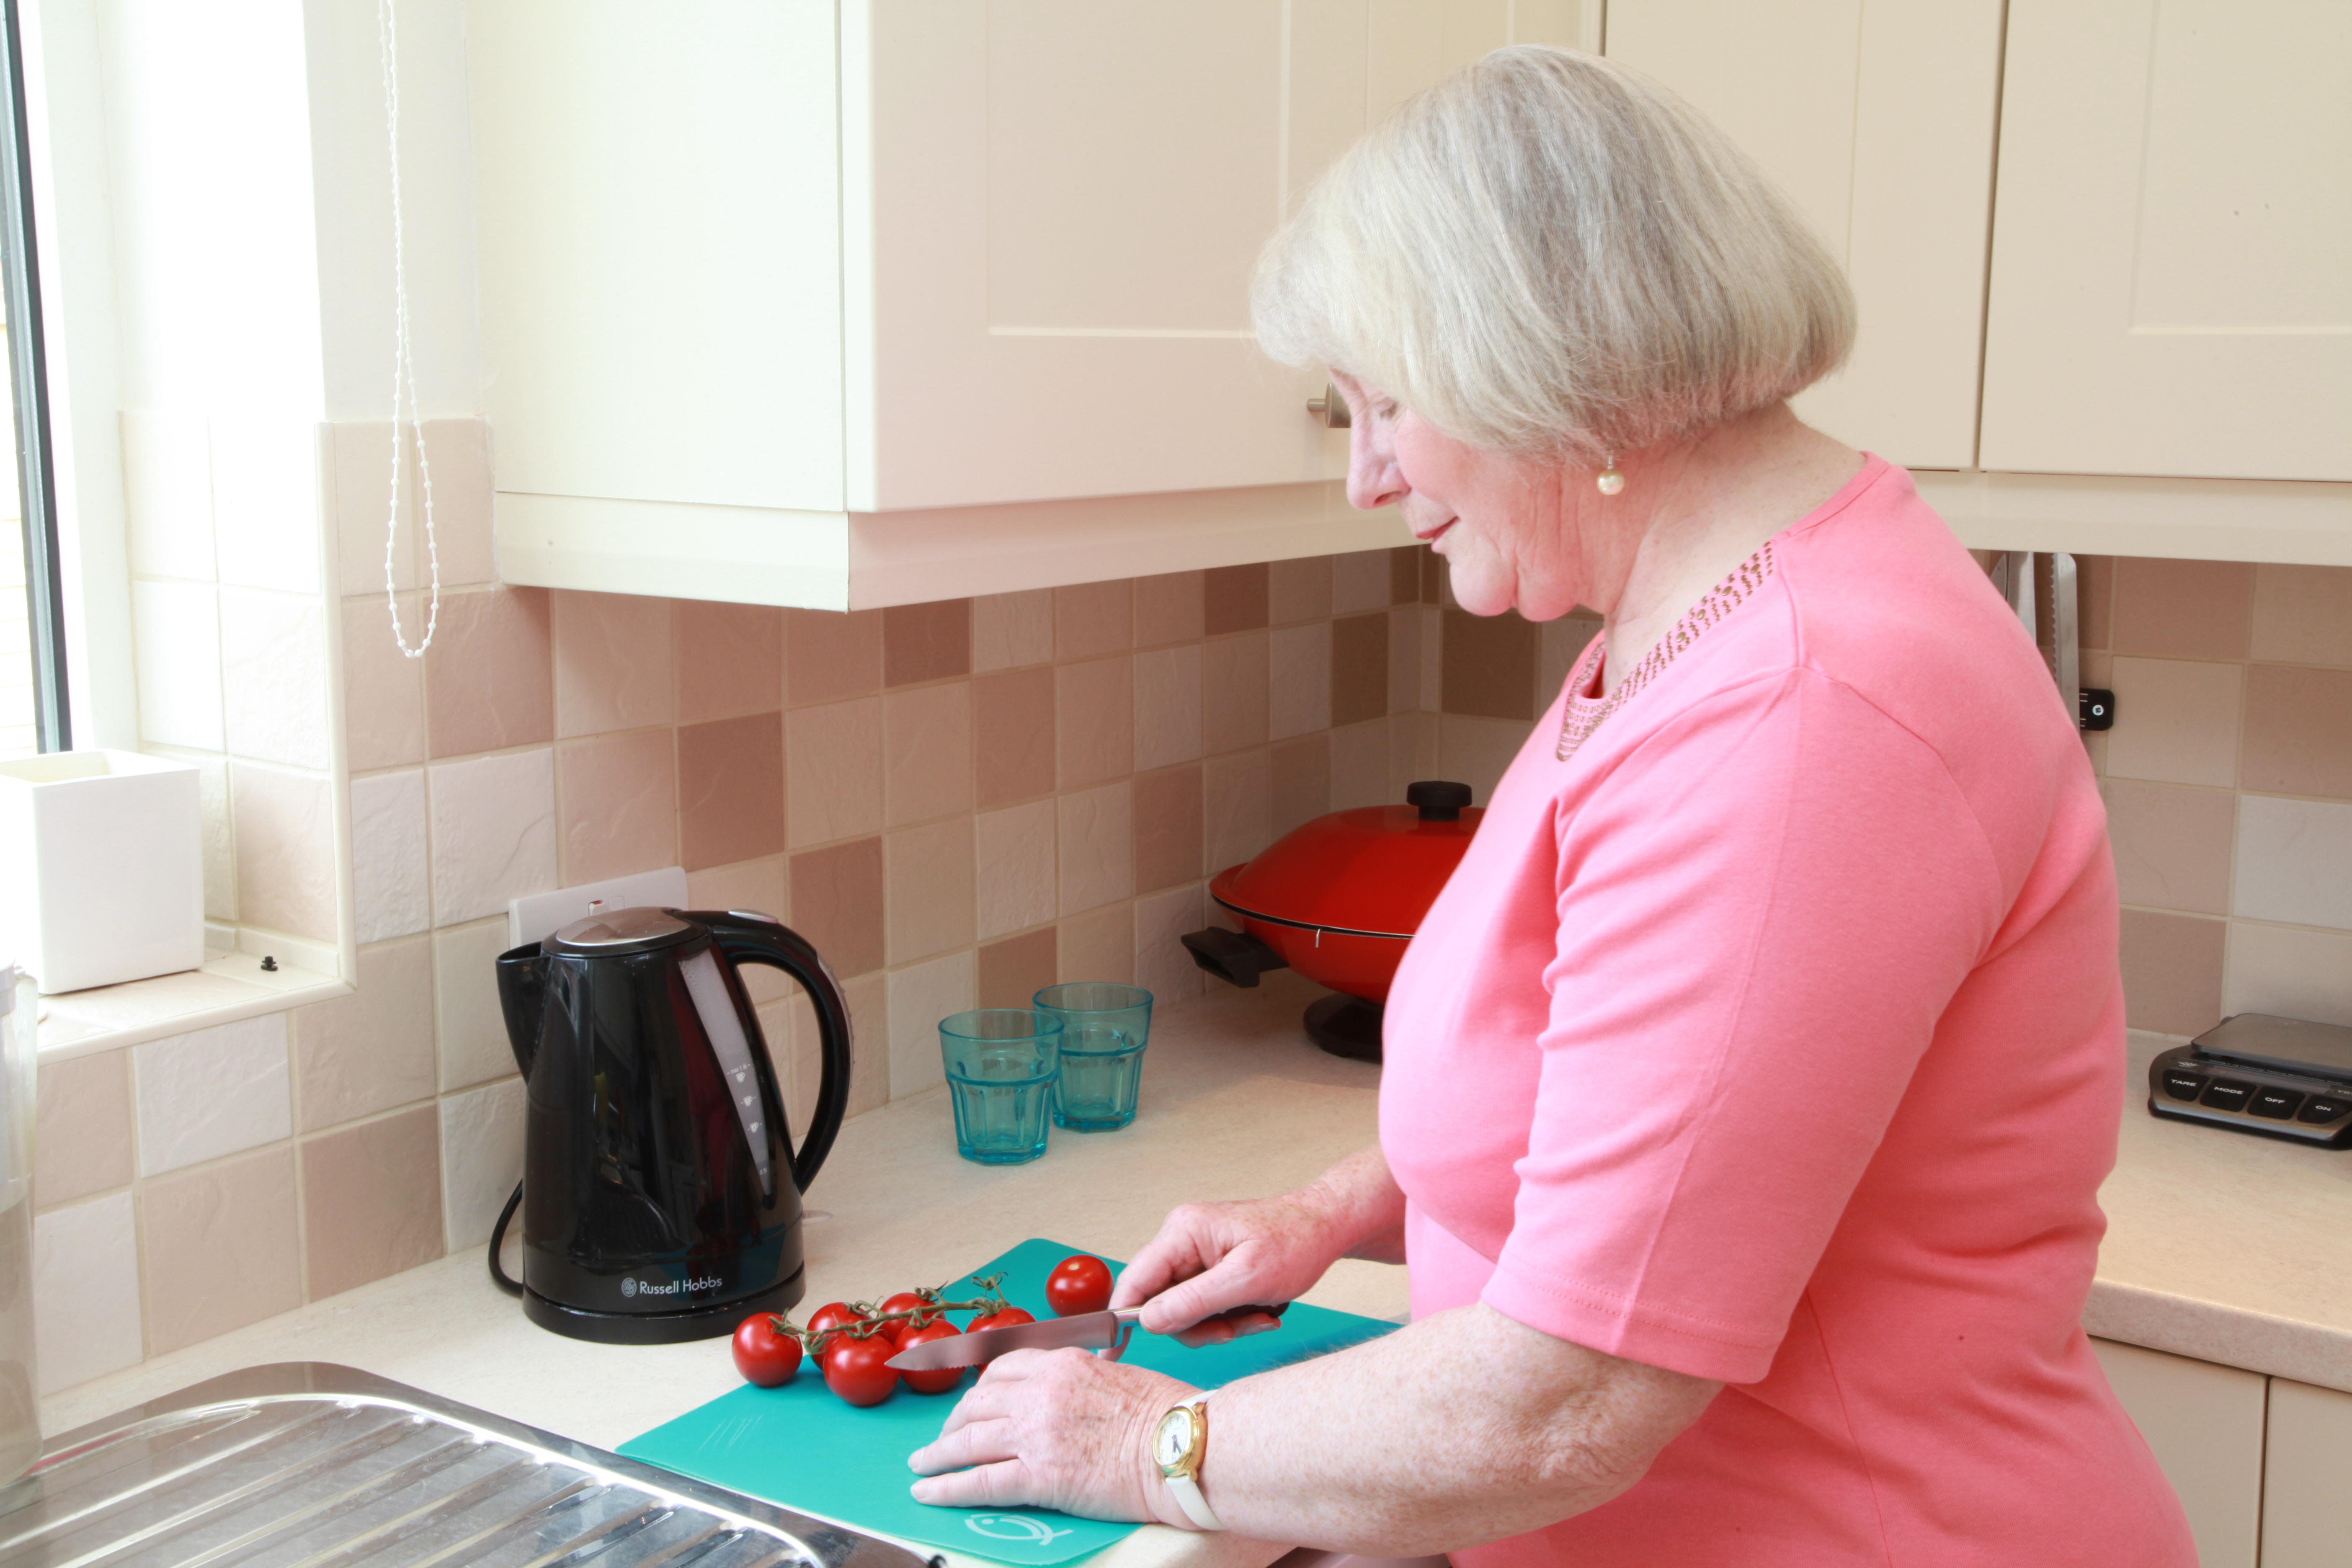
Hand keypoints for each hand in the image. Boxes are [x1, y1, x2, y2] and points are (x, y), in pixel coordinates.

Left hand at [907, 1348, 1196, 1524]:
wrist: (1185, 1446)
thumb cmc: (1169, 1414)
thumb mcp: (1120, 1376)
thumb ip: (1084, 1380)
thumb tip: (1073, 1394)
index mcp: (1063, 1364)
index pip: (1002, 1369)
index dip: (978, 1389)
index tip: (969, 1403)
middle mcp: (1040, 1393)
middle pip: (977, 1404)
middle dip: (952, 1423)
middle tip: (941, 1439)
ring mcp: (1036, 1434)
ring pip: (967, 1441)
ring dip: (937, 1455)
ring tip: (921, 1466)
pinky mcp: (1039, 1476)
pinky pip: (978, 1482)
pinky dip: (946, 1488)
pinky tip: (928, 1492)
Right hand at [1109, 1191, 1352, 1341]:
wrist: (1326, 1227)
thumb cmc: (1295, 1242)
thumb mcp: (1247, 1279)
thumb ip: (1194, 1301)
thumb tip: (1147, 1322)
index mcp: (1183, 1232)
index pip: (1135, 1280)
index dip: (1120, 1319)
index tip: (1110, 1355)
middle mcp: (1182, 1240)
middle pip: (1161, 1304)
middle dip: (1200, 1326)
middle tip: (1237, 1329)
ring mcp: (1195, 1254)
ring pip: (1185, 1311)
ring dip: (1222, 1324)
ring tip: (1259, 1316)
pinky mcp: (1210, 1268)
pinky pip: (1204, 1306)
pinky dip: (1231, 1317)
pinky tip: (1259, 1311)